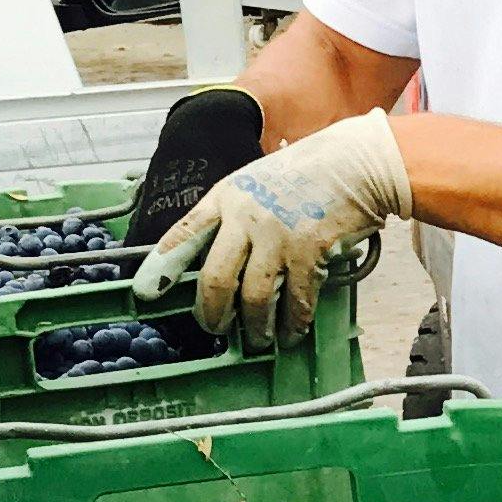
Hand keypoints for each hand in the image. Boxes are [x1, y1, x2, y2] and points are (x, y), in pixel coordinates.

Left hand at [132, 107, 410, 349]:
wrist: (356, 163)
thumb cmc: (310, 172)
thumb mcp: (258, 182)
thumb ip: (237, 213)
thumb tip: (225, 258)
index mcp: (227, 196)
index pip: (184, 234)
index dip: (161, 267)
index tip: (144, 291)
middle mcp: (245, 217)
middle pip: (215, 279)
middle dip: (212, 314)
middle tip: (214, 329)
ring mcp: (277, 236)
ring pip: (253, 298)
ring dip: (255, 327)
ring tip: (259, 339)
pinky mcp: (308, 253)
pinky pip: (295, 300)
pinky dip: (293, 323)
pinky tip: (292, 331)